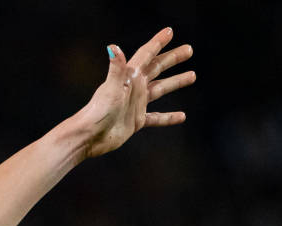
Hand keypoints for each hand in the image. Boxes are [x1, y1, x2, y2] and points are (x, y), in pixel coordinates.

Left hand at [79, 27, 195, 158]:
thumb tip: (113, 47)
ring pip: (160, 90)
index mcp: (129, 77)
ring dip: (175, 82)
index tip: (170, 31)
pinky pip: (156, 118)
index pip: (146, 55)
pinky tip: (181, 116)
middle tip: (189, 49)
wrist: (89, 137)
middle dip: (172, 58)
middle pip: (156, 68)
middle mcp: (133, 88)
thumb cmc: (98, 112)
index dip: (158, 42)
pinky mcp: (135, 121)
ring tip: (192, 75)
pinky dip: (168, 117)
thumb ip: (116, 68)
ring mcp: (135, 105)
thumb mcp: (111, 88)